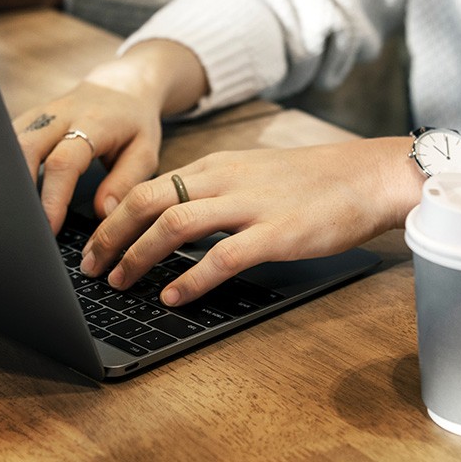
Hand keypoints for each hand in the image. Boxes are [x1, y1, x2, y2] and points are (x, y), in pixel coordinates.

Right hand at [14, 82, 162, 234]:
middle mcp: (60, 114)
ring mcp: (40, 114)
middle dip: (19, 188)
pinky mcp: (28, 118)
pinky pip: (8, 141)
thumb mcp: (144, 152)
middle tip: (23, 223)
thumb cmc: (134, 123)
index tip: (48, 225)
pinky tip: (8, 192)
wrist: (123, 85)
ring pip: (10, 143)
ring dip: (8, 177)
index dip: (53, 196)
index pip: (63, 162)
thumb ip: (125, 182)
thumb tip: (102, 212)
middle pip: (25, 148)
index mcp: (92, 122)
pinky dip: (5, 166)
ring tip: (14, 212)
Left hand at [80, 137, 422, 306]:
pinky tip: (174, 296)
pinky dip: (190, 279)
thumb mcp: (255, 172)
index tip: (95, 243)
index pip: (149, 186)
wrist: (368, 175)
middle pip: (148, 201)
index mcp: (218, 165)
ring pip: (174, 224)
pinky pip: (221, 256)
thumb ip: (216, 190)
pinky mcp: (276, 232)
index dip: (113, 217)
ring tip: (121, 282)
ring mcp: (250, 204)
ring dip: (138, 255)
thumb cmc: (316, 180)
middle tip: (92, 267)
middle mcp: (226, 179)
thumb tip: (177, 219)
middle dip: (111, 236)